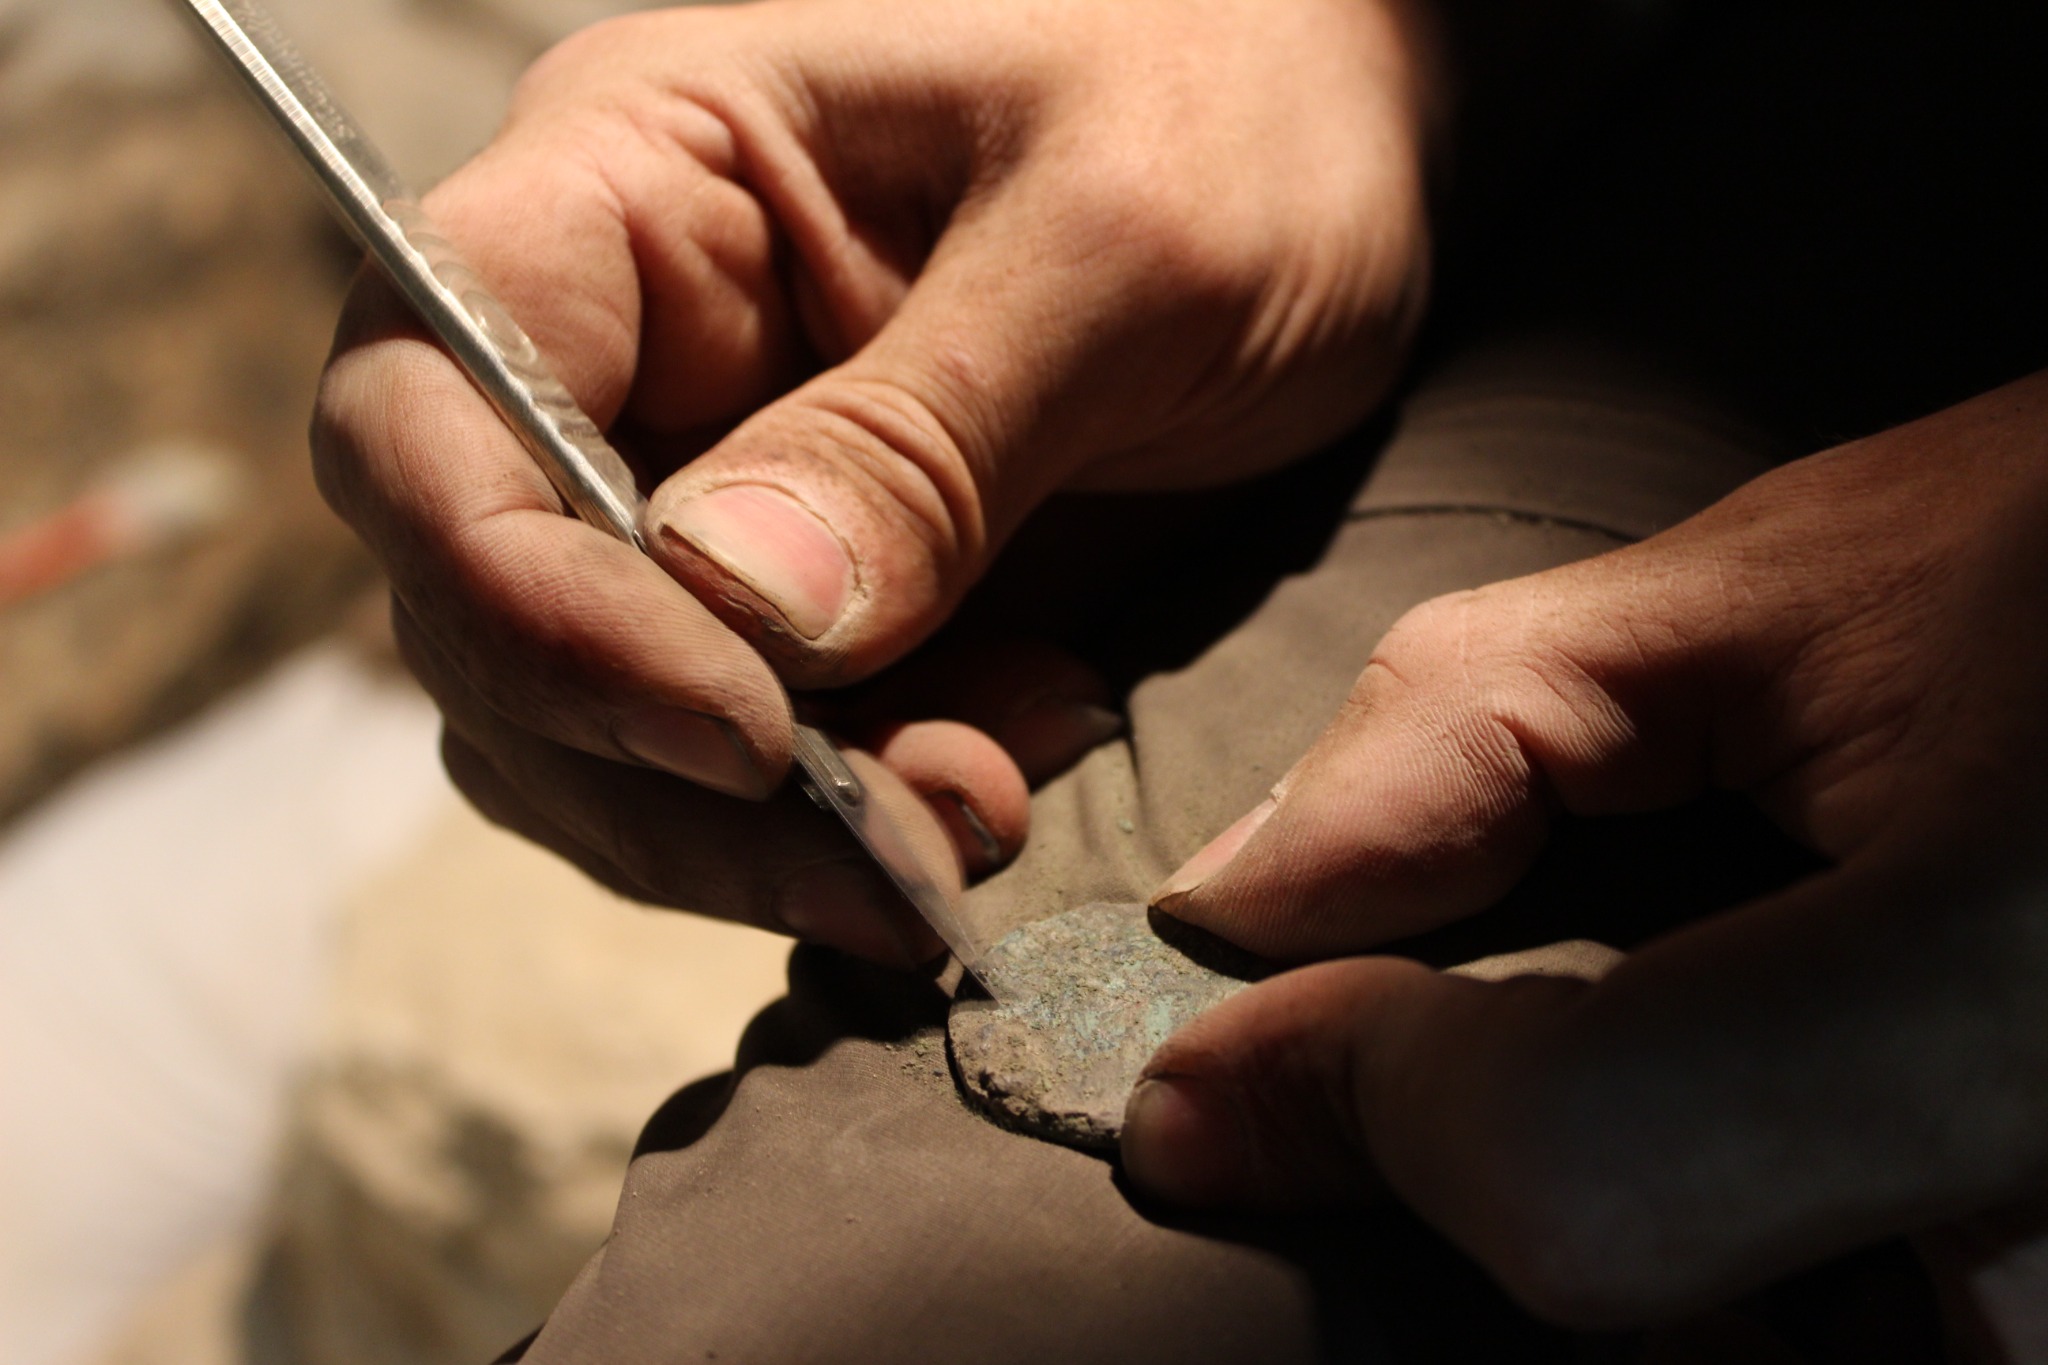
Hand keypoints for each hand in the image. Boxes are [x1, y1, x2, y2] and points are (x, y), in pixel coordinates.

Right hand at [311, 0, 1435, 955]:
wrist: (1350, 152)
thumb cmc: (1240, 109)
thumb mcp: (1122, 241)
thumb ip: (926, 427)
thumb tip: (736, 614)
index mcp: (645, 177)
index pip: (429, 394)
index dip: (518, 590)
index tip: (732, 728)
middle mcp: (633, 345)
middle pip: (487, 603)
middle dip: (661, 767)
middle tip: (883, 840)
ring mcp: (708, 482)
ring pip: (601, 725)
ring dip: (759, 833)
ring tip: (974, 817)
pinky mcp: (810, 598)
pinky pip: (746, 767)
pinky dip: (849, 824)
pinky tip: (1002, 782)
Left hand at [1121, 371, 2047, 1335]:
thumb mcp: (1796, 588)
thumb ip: (1481, 734)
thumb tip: (1241, 910)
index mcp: (2026, 994)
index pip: (1583, 1178)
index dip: (1368, 1099)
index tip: (1224, 1062)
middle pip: (1650, 1305)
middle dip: (1500, 1171)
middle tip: (1434, 1050)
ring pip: (1741, 1352)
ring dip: (1647, 1230)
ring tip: (1695, 1052)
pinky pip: (1871, 1338)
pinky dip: (1771, 1272)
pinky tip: (1797, 1133)